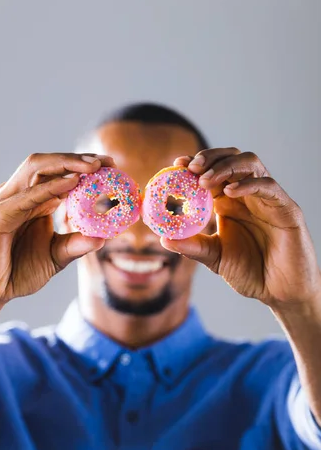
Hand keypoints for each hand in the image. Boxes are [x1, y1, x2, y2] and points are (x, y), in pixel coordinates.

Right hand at [0, 153, 114, 306]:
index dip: (84, 165)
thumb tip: (103, 238)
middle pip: (49, 163)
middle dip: (77, 158)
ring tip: (93, 166)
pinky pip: (28, 195)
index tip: (111, 166)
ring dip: (66, 164)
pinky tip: (72, 183)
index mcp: (34, 200)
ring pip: (36, 169)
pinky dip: (51, 186)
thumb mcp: (55, 257)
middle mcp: (20, 194)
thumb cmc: (16, 272)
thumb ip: (76, 245)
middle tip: (106, 162)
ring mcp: (8, 201)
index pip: (59, 173)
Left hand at [161, 148, 320, 307]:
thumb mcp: (215, 257)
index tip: (177, 163)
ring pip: (251, 164)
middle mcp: (248, 194)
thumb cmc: (250, 272)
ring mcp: (268, 198)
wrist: (280, 292)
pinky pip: (268, 187)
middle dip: (210, 157)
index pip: (213, 170)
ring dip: (226, 166)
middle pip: (231, 158)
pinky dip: (248, 184)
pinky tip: (229, 192)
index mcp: (230, 201)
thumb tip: (164, 239)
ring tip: (205, 180)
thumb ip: (192, 246)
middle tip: (191, 167)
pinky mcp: (286, 208)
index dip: (196, 162)